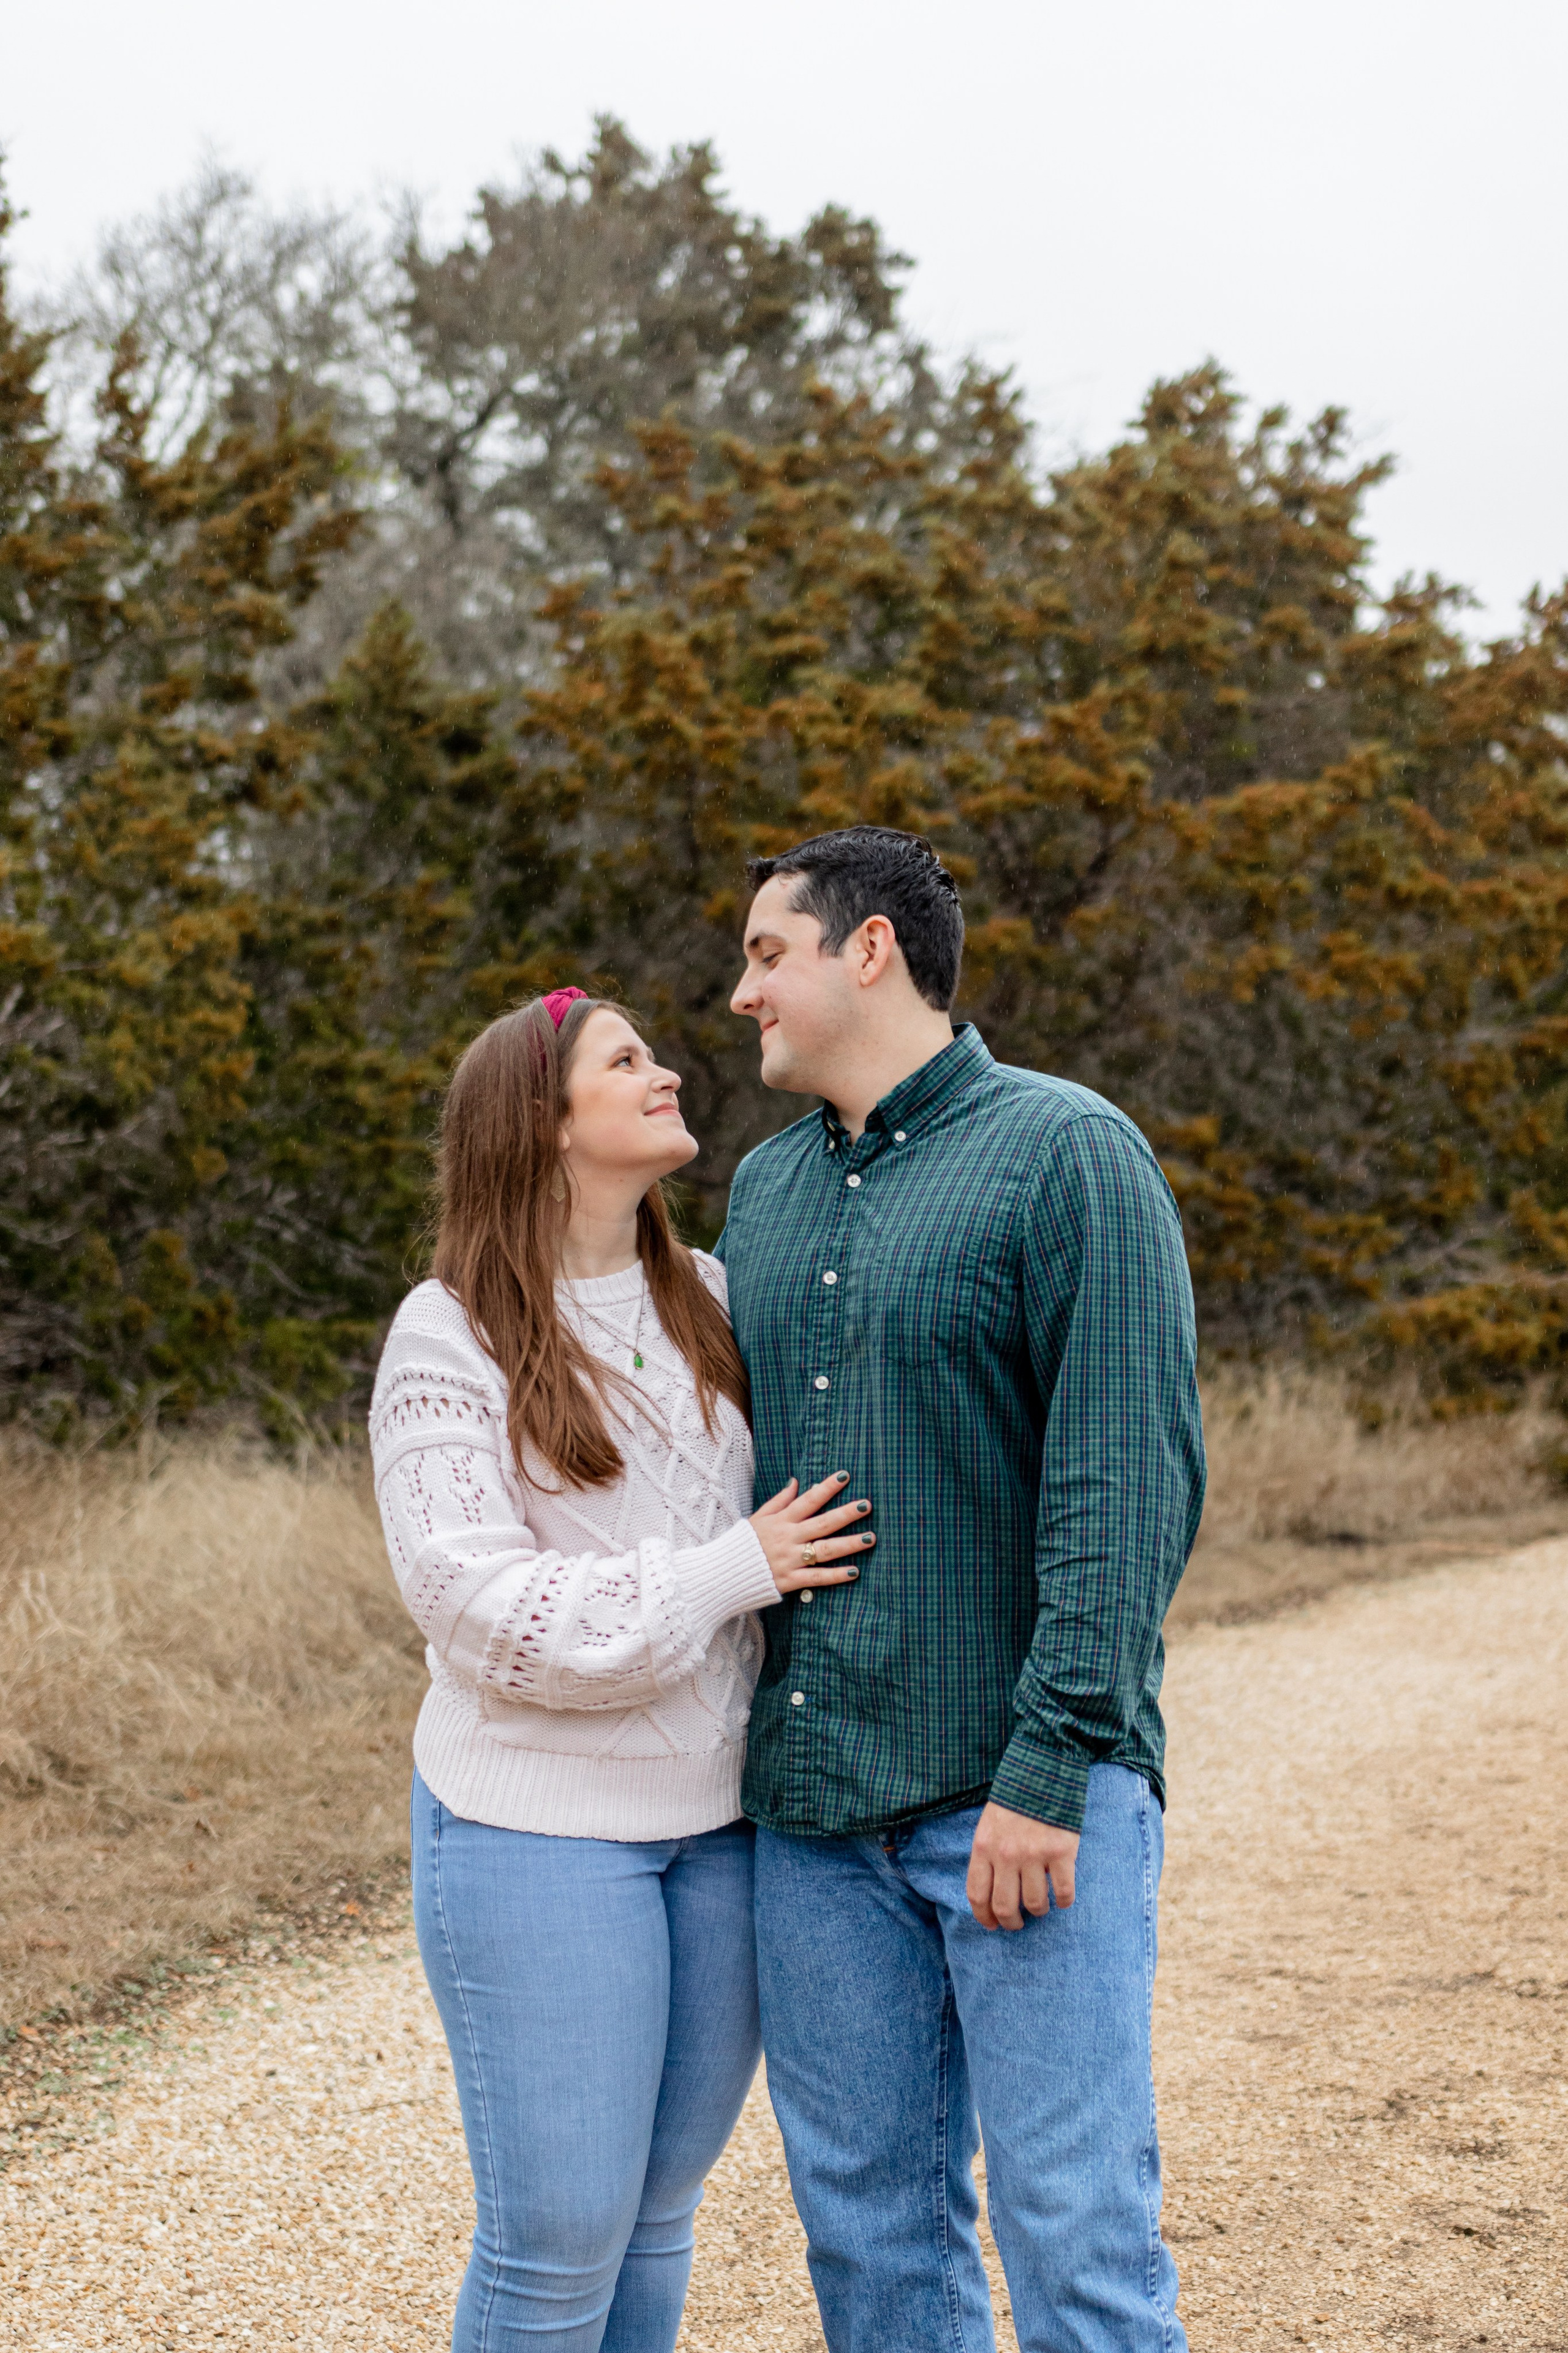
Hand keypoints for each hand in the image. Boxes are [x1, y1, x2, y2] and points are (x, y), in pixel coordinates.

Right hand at [750, 1471, 875, 1594]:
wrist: (723, 1574)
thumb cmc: (742, 1544)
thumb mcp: (758, 1518)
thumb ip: (779, 1501)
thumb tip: (795, 1482)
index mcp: (781, 1521)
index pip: (807, 1500)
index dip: (826, 1488)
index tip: (845, 1476)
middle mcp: (788, 1538)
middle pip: (823, 1523)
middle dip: (846, 1514)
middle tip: (867, 1506)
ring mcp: (791, 1560)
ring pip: (825, 1550)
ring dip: (849, 1544)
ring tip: (870, 1538)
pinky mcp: (791, 1580)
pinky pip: (817, 1578)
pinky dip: (836, 1575)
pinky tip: (854, 1571)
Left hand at [966, 1801, 1078, 1930]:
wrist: (1044, 1768)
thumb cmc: (1015, 1798)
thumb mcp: (989, 1823)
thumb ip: (988, 1853)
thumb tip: (992, 1888)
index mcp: (984, 1846)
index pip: (977, 1894)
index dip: (983, 1916)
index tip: (991, 1925)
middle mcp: (1006, 1855)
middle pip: (1005, 1906)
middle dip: (1011, 1923)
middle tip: (1018, 1923)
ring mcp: (1034, 1854)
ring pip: (1035, 1903)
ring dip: (1038, 1911)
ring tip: (1041, 1907)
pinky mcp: (1061, 1852)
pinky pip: (1064, 1891)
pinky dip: (1064, 1901)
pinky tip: (1063, 1899)